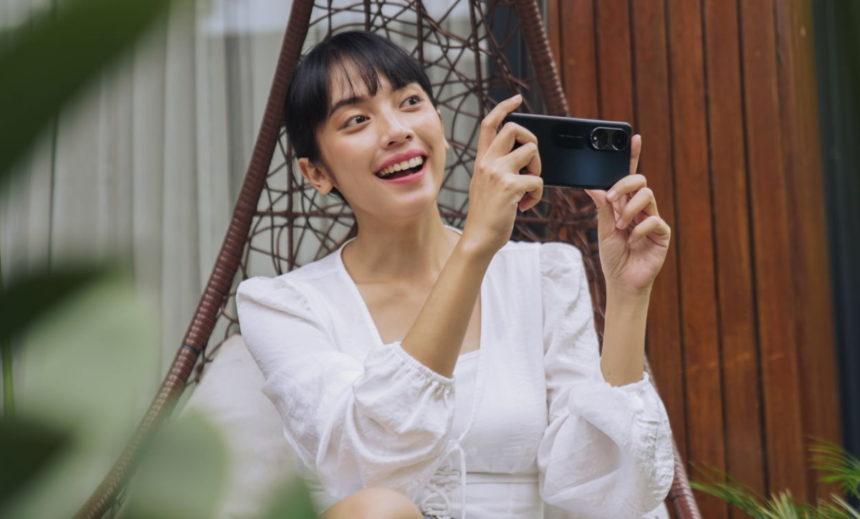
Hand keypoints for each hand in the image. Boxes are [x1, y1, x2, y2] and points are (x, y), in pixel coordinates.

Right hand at [461, 94, 542, 256]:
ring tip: (530, 188)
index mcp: (481, 161)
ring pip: (531, 151)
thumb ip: (498, 167)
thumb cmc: (487, 216)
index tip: (517, 99)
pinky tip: (526, 206)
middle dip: (532, 140)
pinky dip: (538, 194)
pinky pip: (537, 179)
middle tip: (532, 163)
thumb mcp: (486, 185)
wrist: (478, 240)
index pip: (489, 123)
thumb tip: (524, 156)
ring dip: (538, 169)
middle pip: (515, 128)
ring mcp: (497, 173)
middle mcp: (487, 162)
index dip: (504, 107)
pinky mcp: (510, 186)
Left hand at [585, 135, 669, 295]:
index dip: (633, 157)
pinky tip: (632, 240)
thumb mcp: (604, 228)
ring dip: (629, 210)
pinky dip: (639, 229)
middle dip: (624, 185)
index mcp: (625, 204)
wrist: (622, 281)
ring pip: (647, 196)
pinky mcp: (662, 233)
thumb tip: (593, 185)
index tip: (633, 138)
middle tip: (611, 200)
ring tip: (621, 227)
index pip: (630, 176)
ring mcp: (653, 219)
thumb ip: (603, 206)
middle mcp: (641, 208)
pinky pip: (654, 220)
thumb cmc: (613, 255)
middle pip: (640, 181)